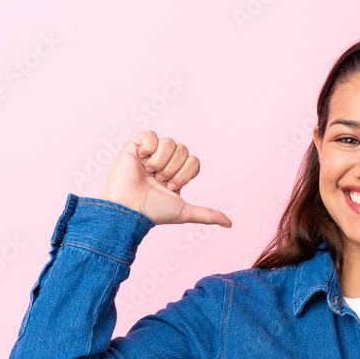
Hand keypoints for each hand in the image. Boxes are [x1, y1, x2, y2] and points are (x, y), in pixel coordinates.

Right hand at [100, 130, 230, 226]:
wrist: (130, 209)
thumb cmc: (154, 212)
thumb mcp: (184, 212)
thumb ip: (207, 215)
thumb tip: (230, 224)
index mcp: (176, 174)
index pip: (194, 161)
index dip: (186, 174)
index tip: (172, 187)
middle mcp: (165, 162)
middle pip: (183, 150)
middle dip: (173, 169)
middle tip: (159, 181)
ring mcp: (150, 154)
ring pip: (169, 142)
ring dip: (162, 161)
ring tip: (150, 173)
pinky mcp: (135, 147)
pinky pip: (151, 134)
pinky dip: (149, 147)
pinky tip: (142, 159)